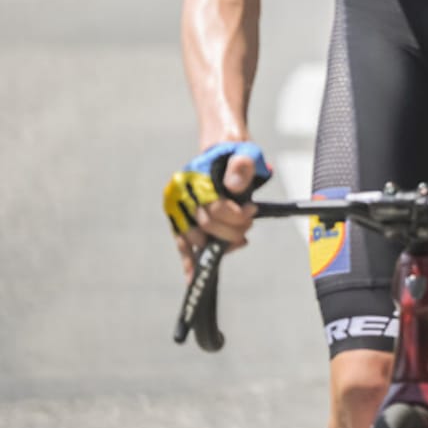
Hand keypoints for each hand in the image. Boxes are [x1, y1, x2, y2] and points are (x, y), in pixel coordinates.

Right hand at [163, 140, 269, 278]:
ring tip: (239, 240)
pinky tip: (192, 278)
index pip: (215, 208)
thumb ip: (242, 166)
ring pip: (195, 238)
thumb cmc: (235, 154)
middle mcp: (179, 194)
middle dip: (231, 231)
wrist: (221, 150)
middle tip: (248, 228)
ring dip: (218, 245)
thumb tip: (233, 186)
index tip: (252, 211)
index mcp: (194, 178)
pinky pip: (181, 243)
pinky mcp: (177, 219)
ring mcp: (175, 208)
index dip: (236, 216)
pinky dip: (187, 260)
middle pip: (206, 225)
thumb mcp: (245, 153)